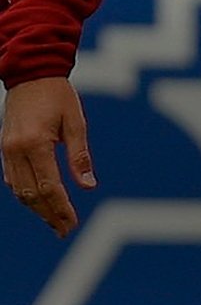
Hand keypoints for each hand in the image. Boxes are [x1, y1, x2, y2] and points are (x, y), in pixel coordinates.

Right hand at [1, 77, 95, 236]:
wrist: (31, 73)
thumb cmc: (58, 94)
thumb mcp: (75, 121)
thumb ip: (80, 155)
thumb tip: (89, 186)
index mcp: (35, 144)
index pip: (48, 187)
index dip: (60, 208)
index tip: (71, 224)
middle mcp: (16, 151)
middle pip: (31, 195)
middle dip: (49, 215)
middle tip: (65, 230)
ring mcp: (7, 152)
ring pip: (20, 191)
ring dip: (37, 209)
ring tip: (55, 222)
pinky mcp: (5, 150)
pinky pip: (14, 180)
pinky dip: (26, 194)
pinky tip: (39, 202)